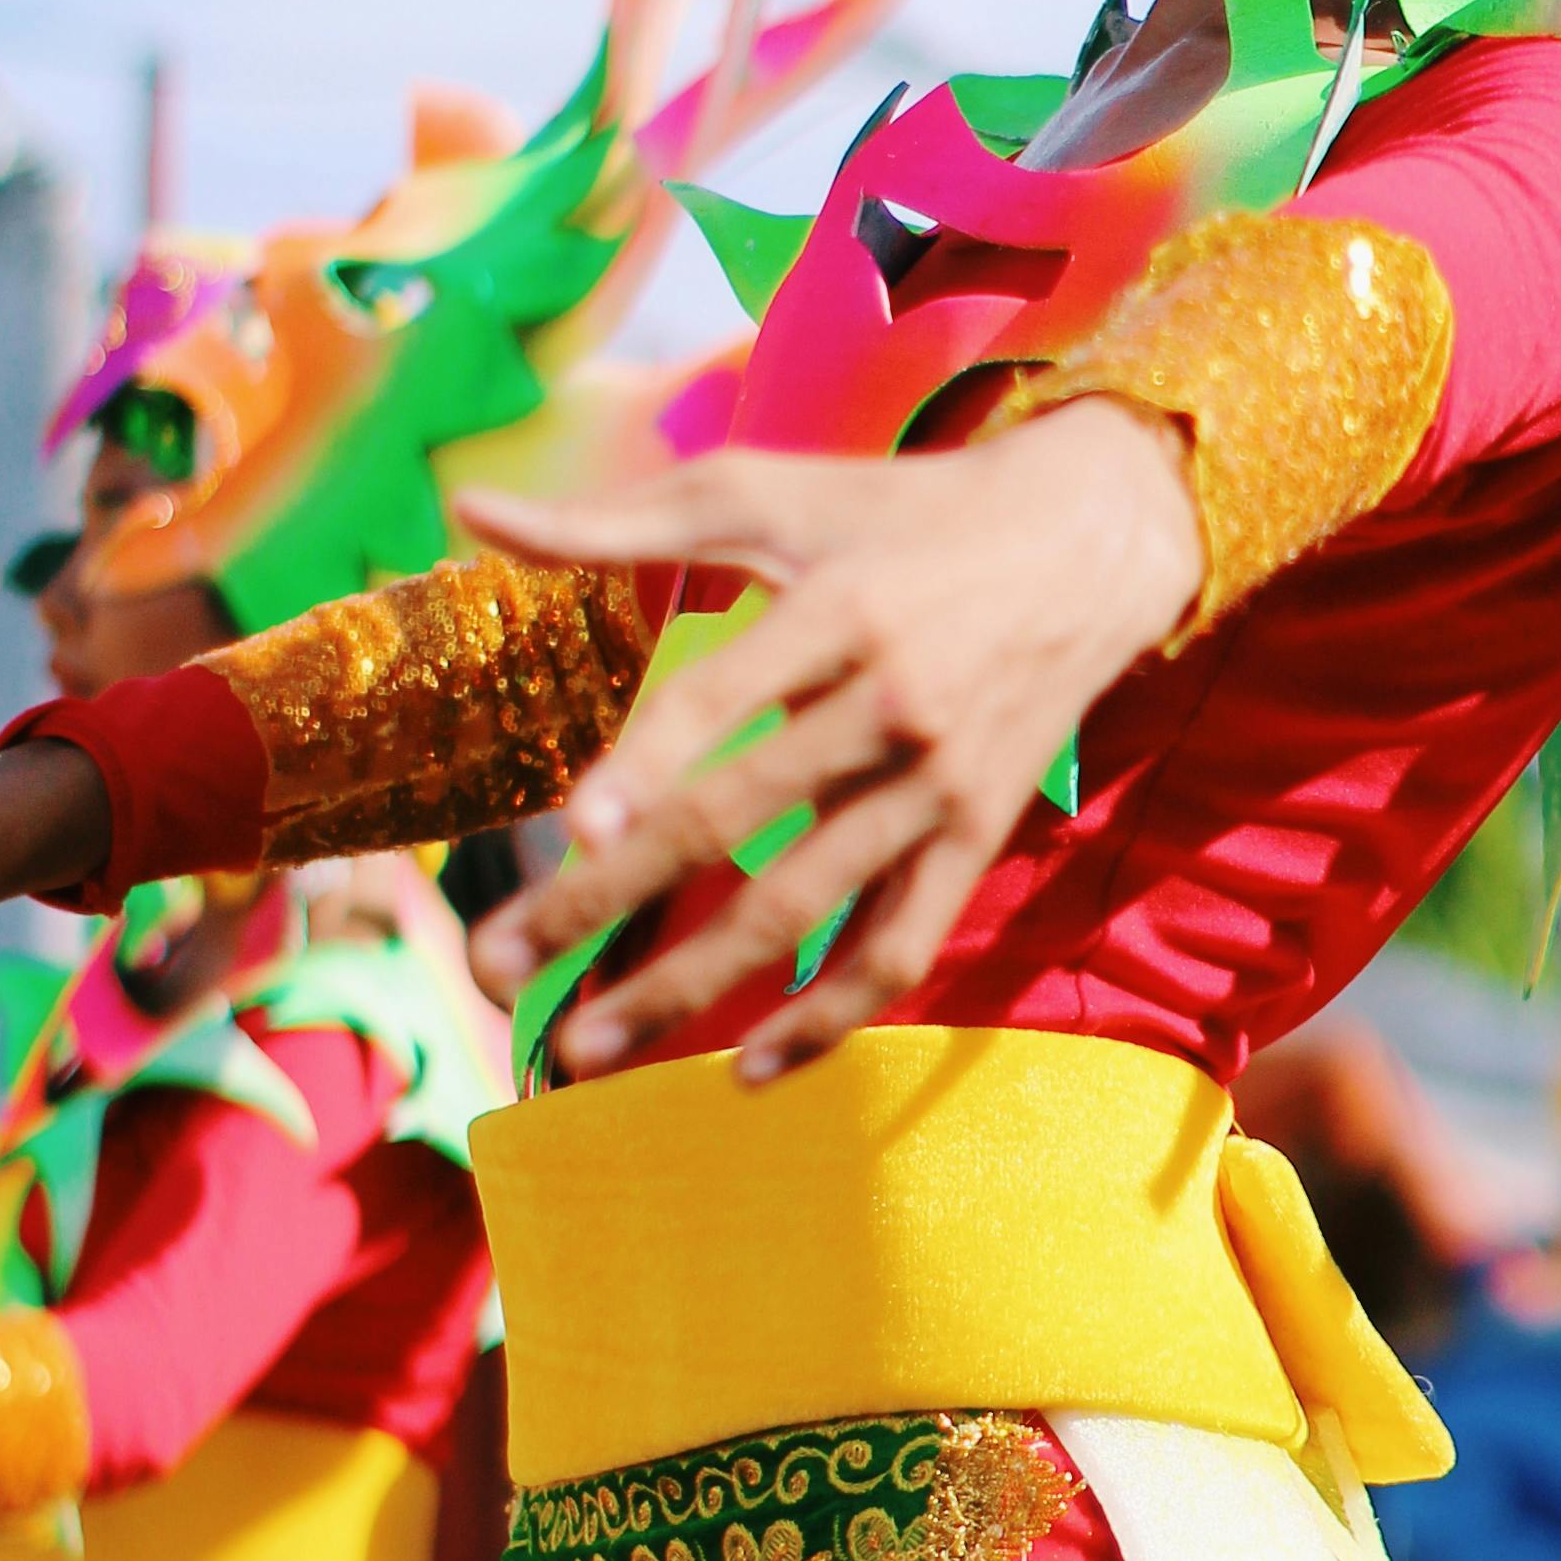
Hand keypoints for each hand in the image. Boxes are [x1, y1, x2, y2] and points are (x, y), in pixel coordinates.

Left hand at [460, 399, 1205, 1083]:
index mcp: (834, 609)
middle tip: (496, 966)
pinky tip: (746, 1070)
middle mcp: (890, 704)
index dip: (644, 766)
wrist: (1092, 539)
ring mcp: (938, 783)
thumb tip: (468, 508)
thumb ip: (616, 517)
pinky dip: (830, 1019)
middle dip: (605, 902)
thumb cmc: (903, 509)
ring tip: (587, 1047)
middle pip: (733, 822)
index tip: (567, 832)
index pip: (719, 699)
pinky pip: (900, 946)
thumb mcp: (769, 490)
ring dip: (690, 986)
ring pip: (803, 906)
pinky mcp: (977, 836)